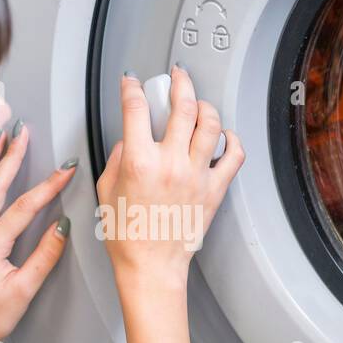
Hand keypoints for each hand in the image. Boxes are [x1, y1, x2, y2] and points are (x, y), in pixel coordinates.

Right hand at [96, 67, 243, 290]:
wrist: (151, 266)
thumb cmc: (128, 236)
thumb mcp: (108, 190)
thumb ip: (119, 156)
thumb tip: (131, 138)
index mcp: (139, 162)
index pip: (136, 108)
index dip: (132, 87)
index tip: (132, 82)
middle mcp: (170, 164)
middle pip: (182, 106)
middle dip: (179, 82)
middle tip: (176, 75)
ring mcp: (196, 175)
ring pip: (211, 124)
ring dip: (205, 105)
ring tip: (199, 103)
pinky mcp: (214, 189)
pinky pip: (234, 155)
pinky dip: (232, 139)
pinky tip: (224, 135)